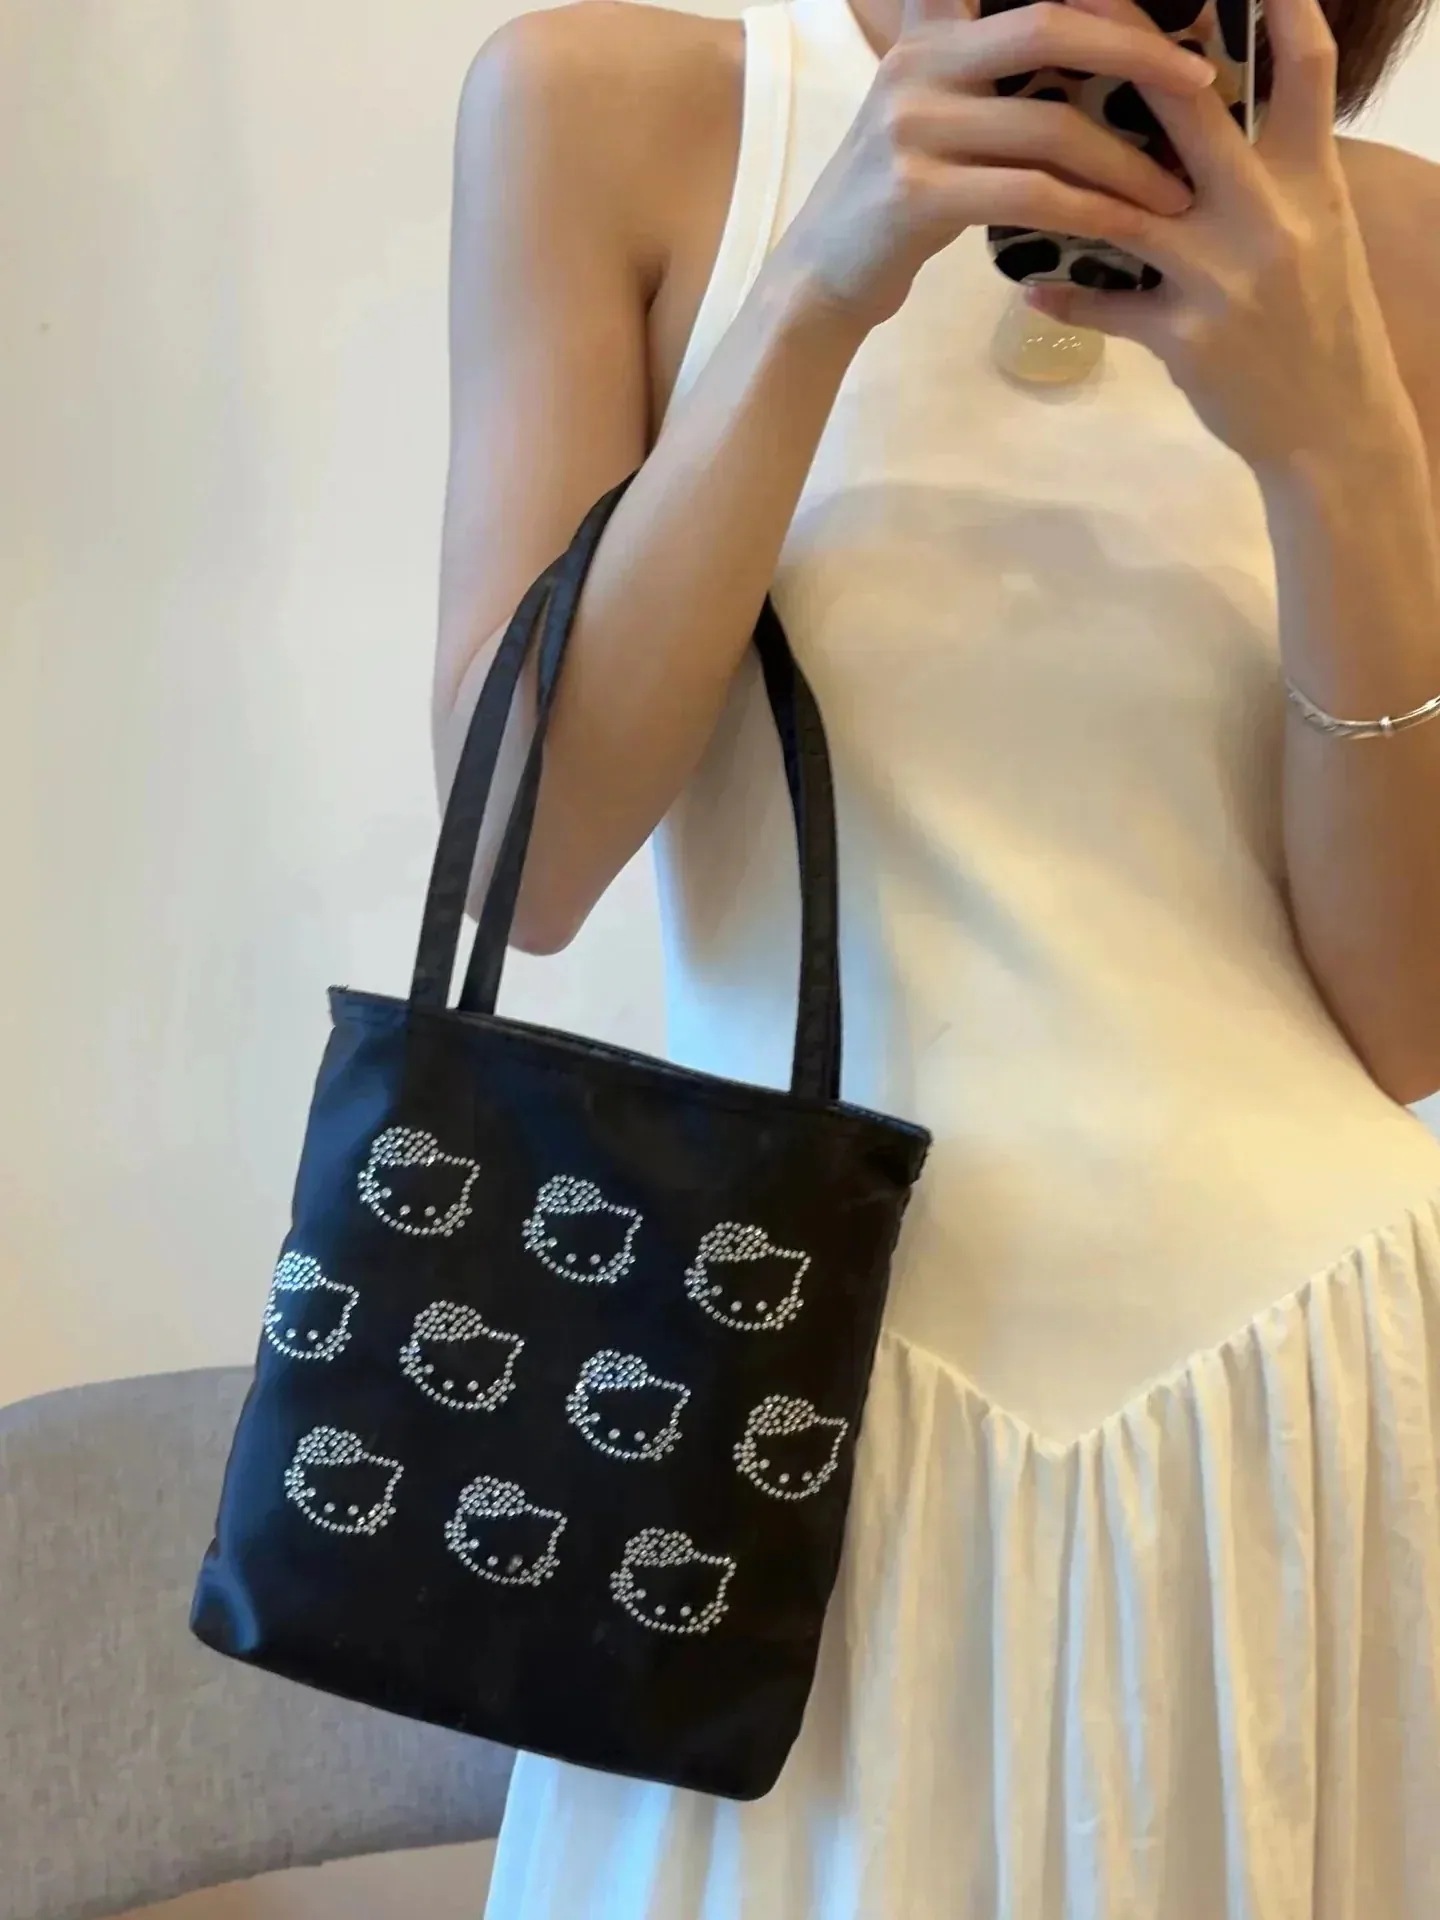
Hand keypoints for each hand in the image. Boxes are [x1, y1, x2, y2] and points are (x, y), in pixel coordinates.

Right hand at [775, 0, 1218, 333]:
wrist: (822, 279)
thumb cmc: (896, 201)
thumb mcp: (931, 112)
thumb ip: (984, 67)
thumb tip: (1085, 37)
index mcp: (930, 33)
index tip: (1167, 6)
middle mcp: (917, 64)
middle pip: (1050, 28)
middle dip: (1138, 53)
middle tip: (1203, 82)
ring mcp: (912, 128)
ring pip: (1050, 126)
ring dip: (1127, 163)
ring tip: (1175, 193)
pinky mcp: (916, 194)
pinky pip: (1030, 194)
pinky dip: (1091, 211)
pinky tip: (1127, 229)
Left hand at [1025, 0, 1415, 472]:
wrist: (1334, 428)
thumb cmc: (1321, 322)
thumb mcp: (1317, 231)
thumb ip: (1273, 173)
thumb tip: (1208, 117)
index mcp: (1310, 179)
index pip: (1305, 70)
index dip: (1279, 5)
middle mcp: (1270, 216)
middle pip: (1194, 113)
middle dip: (1133, 51)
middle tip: (1077, 4)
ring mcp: (1225, 278)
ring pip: (1129, 210)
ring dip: (1067, 179)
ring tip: (1013, 150)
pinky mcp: (1189, 338)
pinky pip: (1109, 308)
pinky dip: (1067, 295)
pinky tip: (1029, 284)